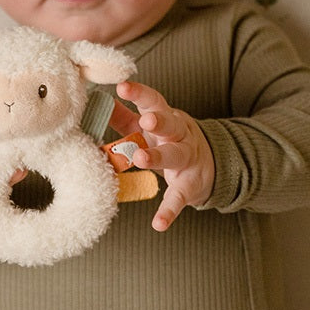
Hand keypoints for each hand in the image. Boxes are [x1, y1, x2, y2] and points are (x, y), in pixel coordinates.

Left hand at [112, 81, 214, 231]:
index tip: (123, 86)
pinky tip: (159, 223)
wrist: (211, 164)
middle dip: (159, 121)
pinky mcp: (189, 186)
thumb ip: (125, 116)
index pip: (153, 101)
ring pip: (175, 155)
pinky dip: (169, 210)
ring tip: (141, 158)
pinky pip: (179, 198)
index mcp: (166, 117)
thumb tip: (98, 102)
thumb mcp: (150, 126)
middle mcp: (179, 135)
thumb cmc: (170, 140)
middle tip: (145, 120)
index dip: (139, 93)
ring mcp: (187, 160)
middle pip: (171, 124)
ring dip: (158, 156)